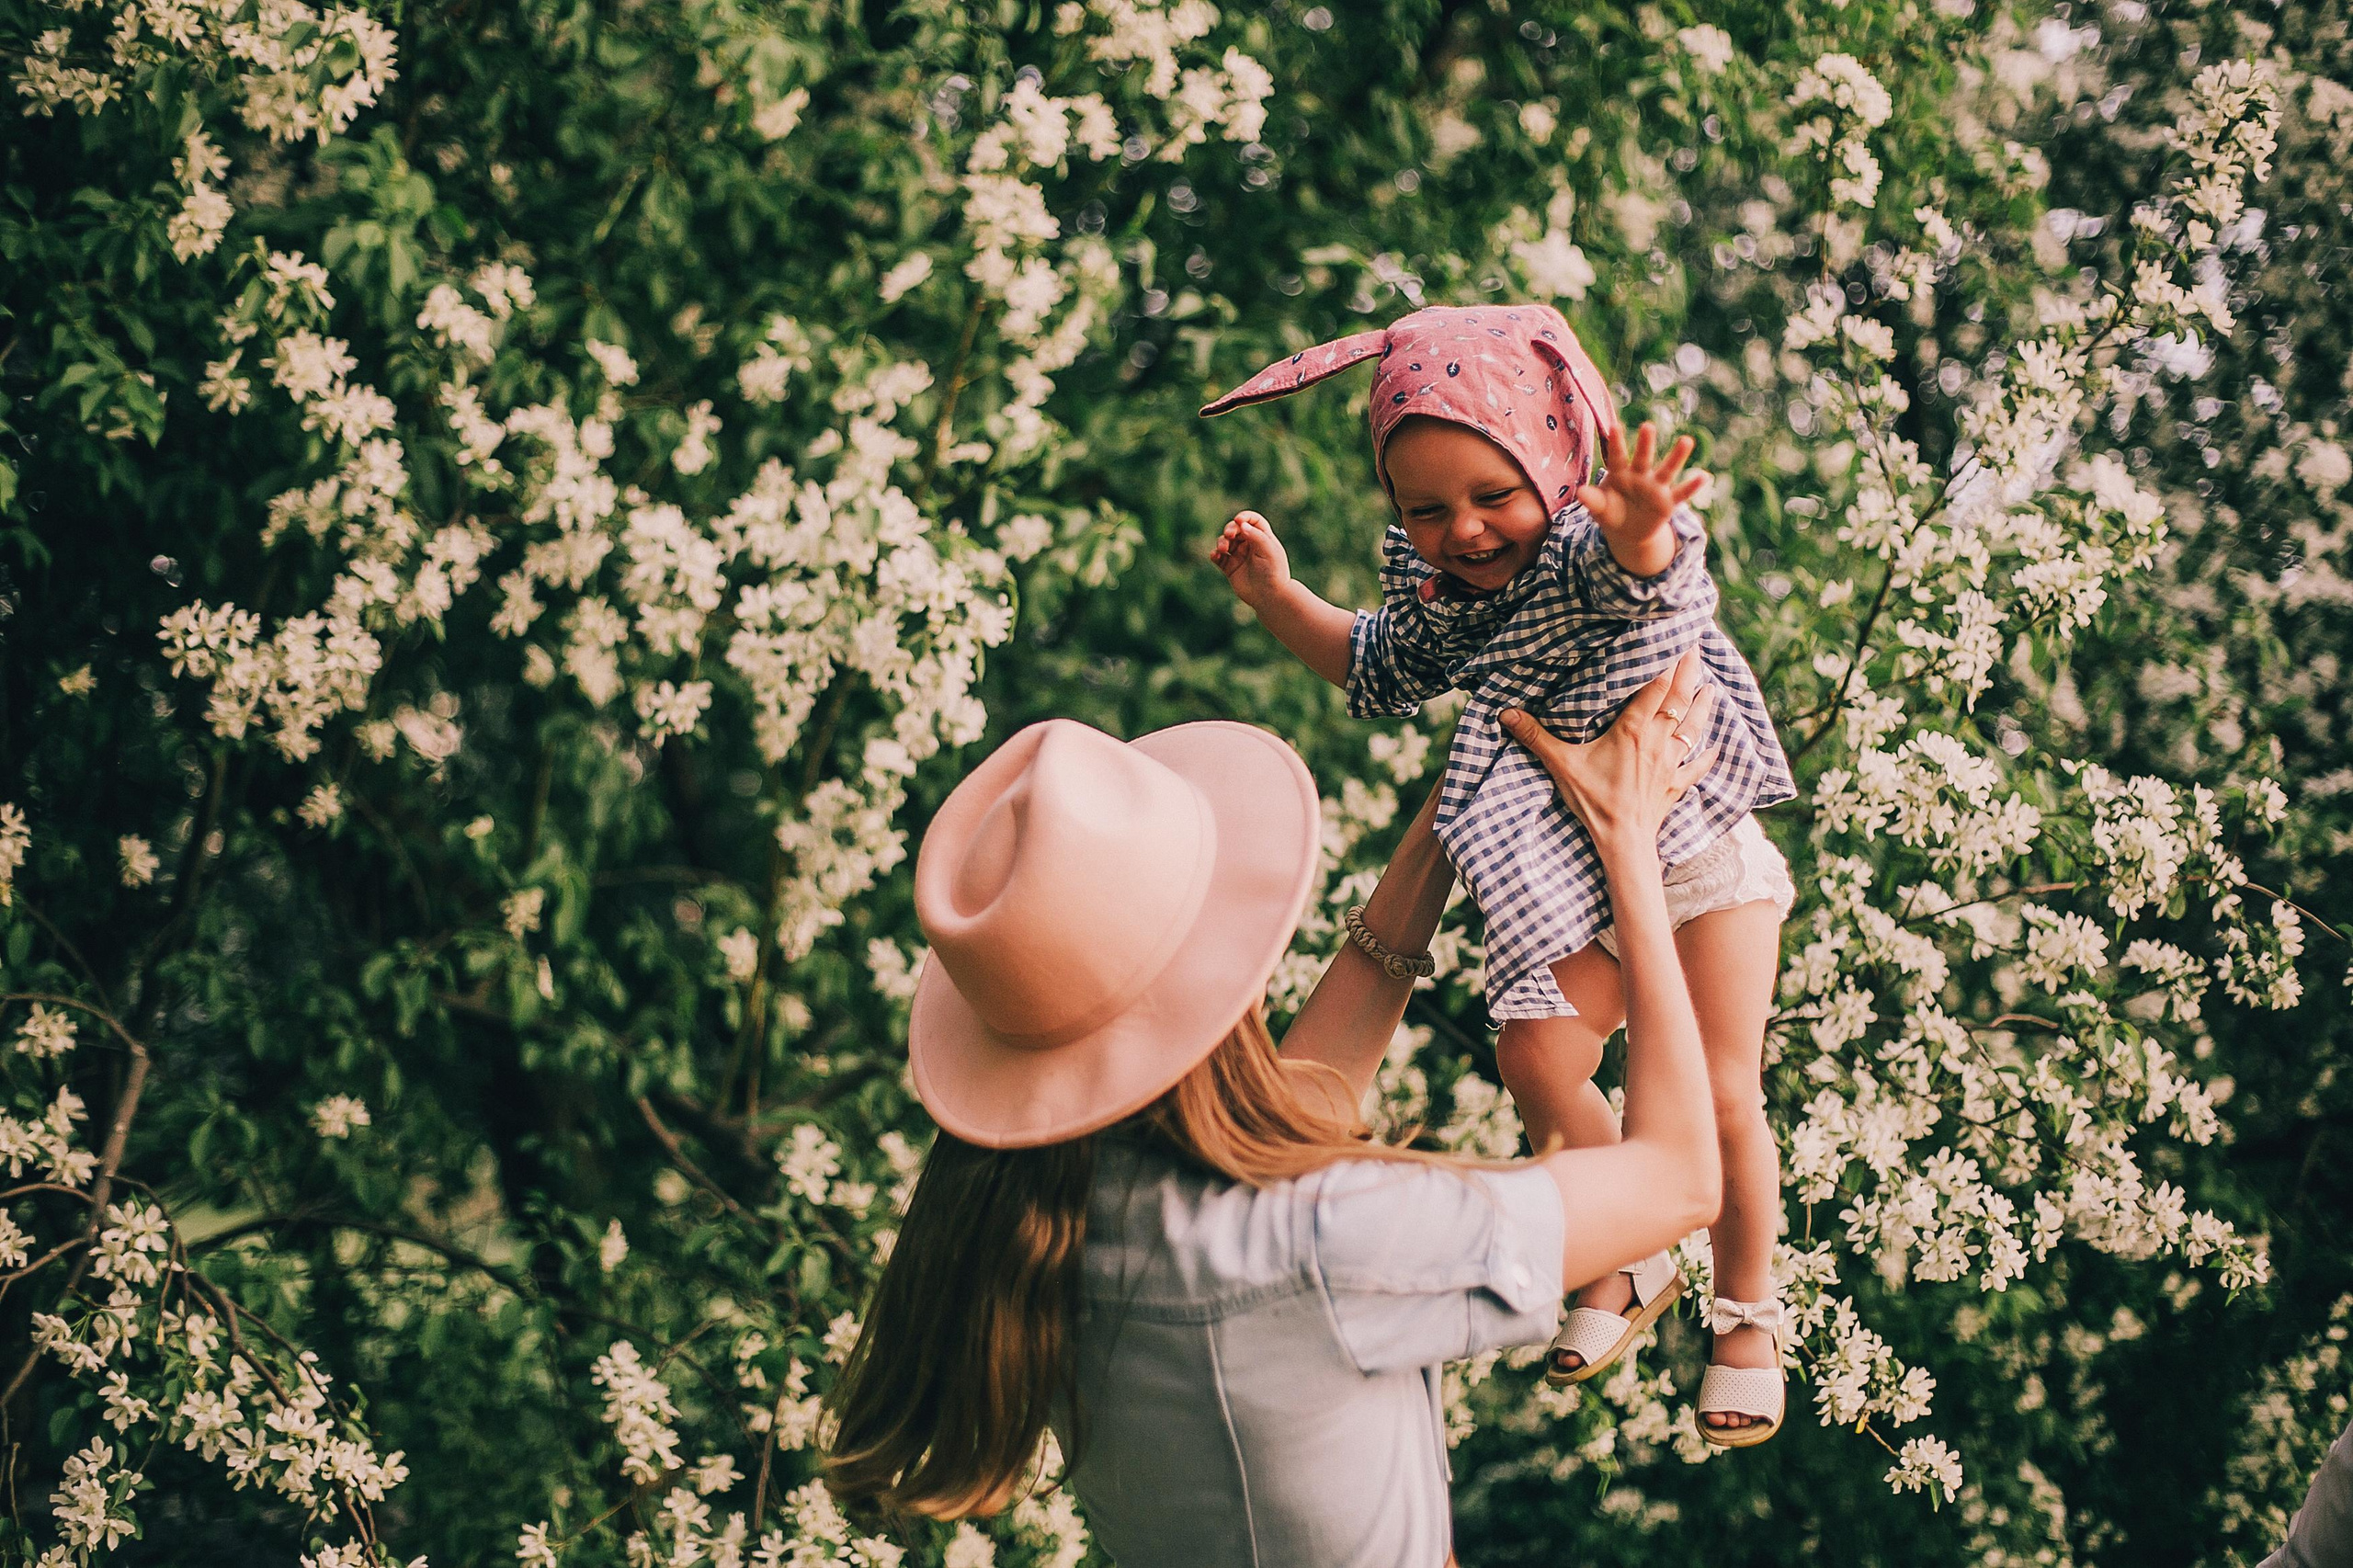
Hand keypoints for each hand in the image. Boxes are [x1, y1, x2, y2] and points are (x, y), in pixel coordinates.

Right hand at [1210, 510, 1291, 610]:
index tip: (1238, 520)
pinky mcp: (1230, 568)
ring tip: (1223, 549)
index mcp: (1263, 538)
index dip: (1245, 517)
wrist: (1270, 597)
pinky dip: (1215, 554)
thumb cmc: (1273, 572)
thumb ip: (1255, 535)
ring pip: (1225, 542)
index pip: (1253, 521)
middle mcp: (1250, 545)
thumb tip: (1241, 524)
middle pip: (1236, 529)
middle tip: (1229, 535)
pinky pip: (1219, 558)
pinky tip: (1215, 556)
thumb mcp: (1268, 550)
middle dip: (1230, 529)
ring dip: (1221, 542)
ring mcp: (1239, 556)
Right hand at [1498, 649, 1718, 852]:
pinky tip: (1715, 748)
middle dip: (1689, 671)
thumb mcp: (1561, 765)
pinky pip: (1696, 766)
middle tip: (1696, 648)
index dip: (1667, 660)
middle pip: (1680, 698)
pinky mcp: (1675, 784)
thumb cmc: (1595, 801)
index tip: (1674, 639)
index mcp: (1634, 729)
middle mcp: (1658, 740)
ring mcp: (1671, 762)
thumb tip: (1506, 713)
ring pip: (1694, 727)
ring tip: (1711, 686)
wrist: (1624, 841)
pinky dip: (1707, 755)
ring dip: (1703, 705)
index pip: (1656, 685)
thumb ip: (1535, 736)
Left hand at [1575, 422, 1707, 545]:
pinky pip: (1681, 494)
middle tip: (1648, 426)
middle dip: (1645, 444)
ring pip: (1667, 470)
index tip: (1614, 426)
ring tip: (1687, 440)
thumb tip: (1580, 492)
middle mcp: (1640, 476)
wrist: (1626, 530)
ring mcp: (1655, 488)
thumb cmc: (1610, 512)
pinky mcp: (1667, 502)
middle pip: (1643, 458)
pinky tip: (1704, 476)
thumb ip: (1592, 500)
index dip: (1616, 443)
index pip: (1617, 457)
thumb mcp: (1599, 508)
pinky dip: (1692, 486)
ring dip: (1676, 457)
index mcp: (1620, 474)